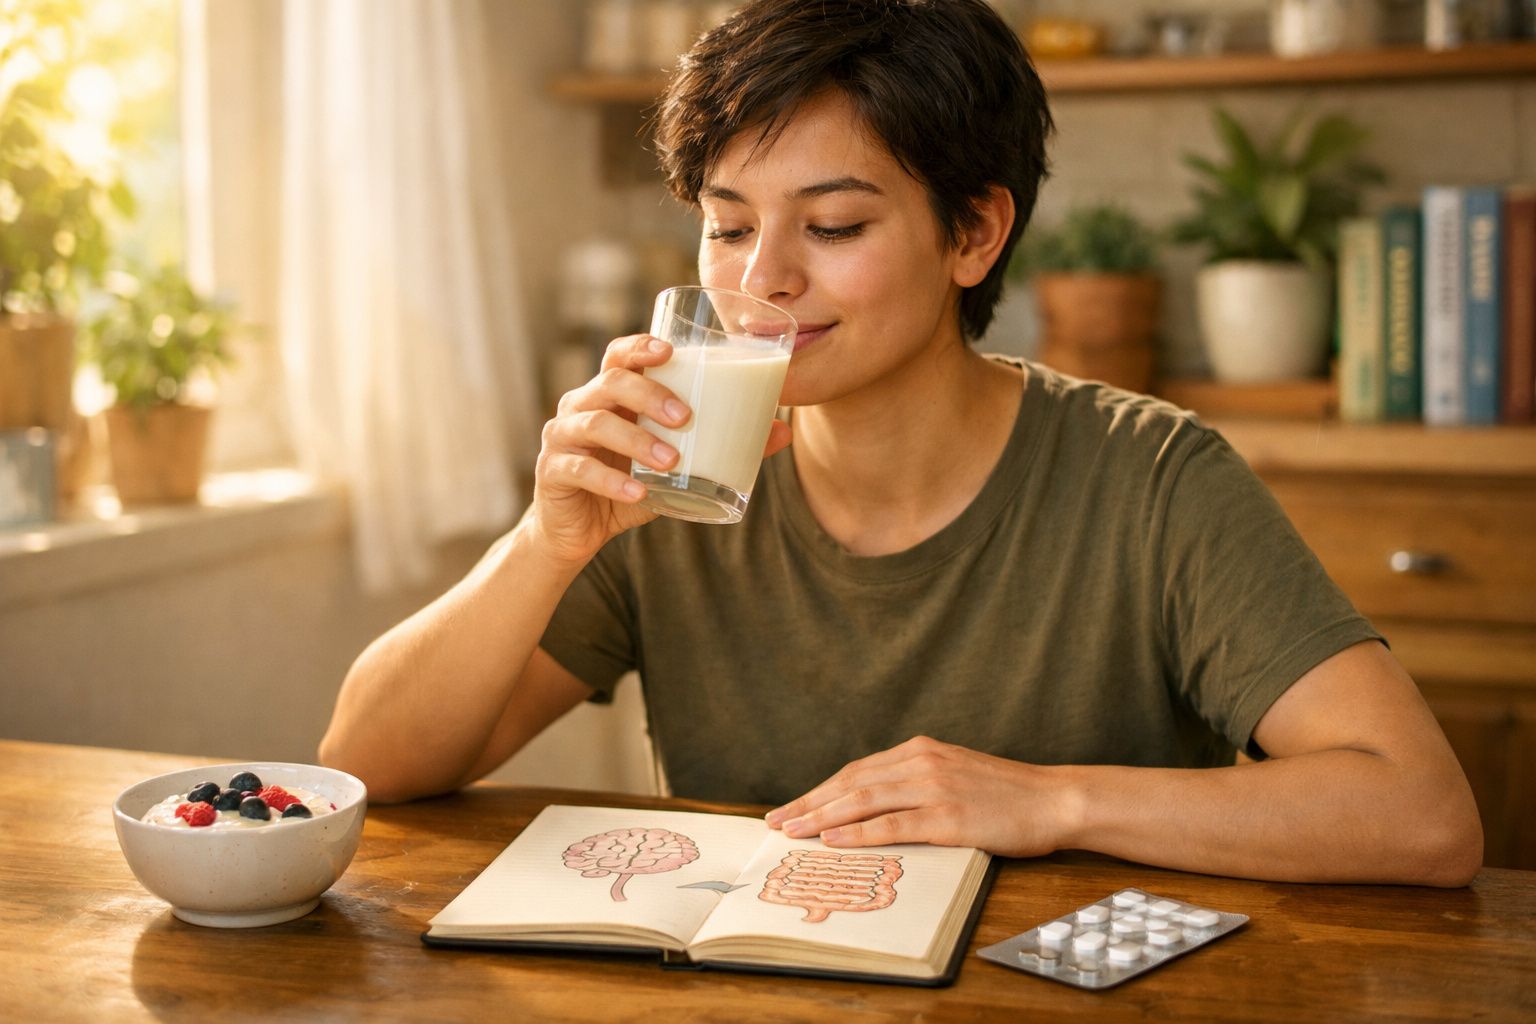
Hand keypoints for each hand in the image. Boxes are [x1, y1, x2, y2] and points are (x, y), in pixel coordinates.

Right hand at [529, 334, 791, 566]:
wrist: (577, 534)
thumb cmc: (629, 487)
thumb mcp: (676, 467)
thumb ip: (720, 447)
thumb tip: (782, 431)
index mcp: (610, 395)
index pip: (620, 356)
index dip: (641, 347)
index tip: (671, 351)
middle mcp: (581, 406)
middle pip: (611, 383)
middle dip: (650, 395)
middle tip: (687, 418)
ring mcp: (562, 437)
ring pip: (595, 423)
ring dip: (637, 441)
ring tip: (671, 462)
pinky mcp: (552, 472)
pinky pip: (579, 469)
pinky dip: (612, 482)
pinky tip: (638, 494)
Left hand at [764, 736, 1072, 856]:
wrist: (1055, 799)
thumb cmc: (1006, 796)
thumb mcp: (954, 776)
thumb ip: (916, 784)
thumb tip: (874, 809)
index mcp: (920, 750)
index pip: (856, 771)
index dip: (820, 791)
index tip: (792, 808)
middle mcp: (921, 762)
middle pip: (851, 782)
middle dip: (809, 804)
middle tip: (776, 822)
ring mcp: (935, 787)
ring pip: (864, 800)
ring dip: (822, 817)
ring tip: (792, 832)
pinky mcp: (949, 815)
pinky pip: (893, 824)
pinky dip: (858, 832)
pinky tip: (833, 842)